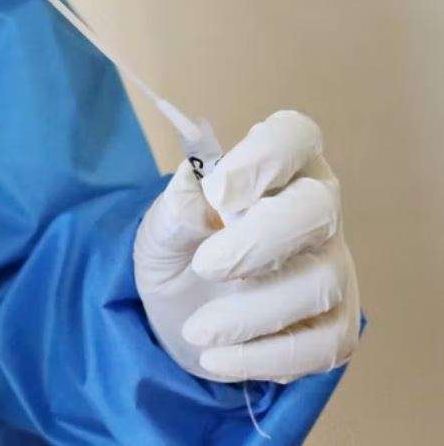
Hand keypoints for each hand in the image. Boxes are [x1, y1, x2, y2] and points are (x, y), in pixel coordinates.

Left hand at [134, 111, 359, 382]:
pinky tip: (218, 359)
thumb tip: (197, 192)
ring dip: (250, 313)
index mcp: (277, 166)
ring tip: (197, 331)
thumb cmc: (180, 249)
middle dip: (258, 240)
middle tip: (205, 267)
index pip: (294, 135)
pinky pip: (323, 344)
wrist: (180, 313)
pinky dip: (266, 358)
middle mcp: (316, 209)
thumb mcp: (159, 227)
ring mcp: (332, 267)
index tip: (220, 192)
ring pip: (319, 283)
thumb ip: (176, 207)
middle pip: (317, 208)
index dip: (265, 156)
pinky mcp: (335, 324)